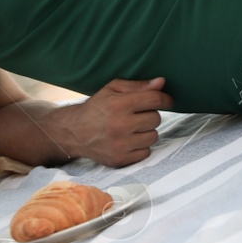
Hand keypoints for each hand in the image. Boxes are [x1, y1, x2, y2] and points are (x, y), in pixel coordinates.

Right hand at [57, 77, 172, 166]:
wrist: (74, 132)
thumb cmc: (97, 107)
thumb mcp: (112, 89)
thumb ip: (138, 85)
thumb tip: (161, 82)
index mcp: (118, 104)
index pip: (154, 100)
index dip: (165, 99)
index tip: (167, 101)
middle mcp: (120, 125)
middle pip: (156, 119)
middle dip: (150, 115)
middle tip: (138, 115)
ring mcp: (120, 145)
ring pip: (153, 137)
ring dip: (147, 131)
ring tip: (133, 128)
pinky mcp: (120, 160)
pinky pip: (146, 152)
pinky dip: (141, 147)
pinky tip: (129, 140)